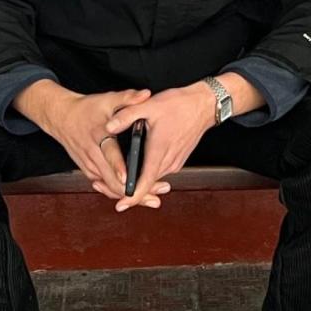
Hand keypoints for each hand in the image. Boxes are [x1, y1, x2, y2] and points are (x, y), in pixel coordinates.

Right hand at [21, 82, 155, 201]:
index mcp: (98, 136)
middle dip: (133, 190)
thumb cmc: (87, 109)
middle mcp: (92, 154)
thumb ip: (127, 98)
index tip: (128, 177)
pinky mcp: (88, 171)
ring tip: (152, 200)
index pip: (109, 153)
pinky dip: (120, 192)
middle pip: (111, 179)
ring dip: (129, 195)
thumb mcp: (107, 99)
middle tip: (155, 197)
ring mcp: (89, 165)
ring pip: (109, 187)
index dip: (118, 167)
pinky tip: (136, 197)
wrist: (62, 118)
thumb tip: (146, 94)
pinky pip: (105, 186)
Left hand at [105, 82, 217, 212]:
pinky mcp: (178, 159)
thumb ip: (126, 116)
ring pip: (154, 178)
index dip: (133, 197)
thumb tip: (108, 126)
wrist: (204, 105)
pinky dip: (149, 172)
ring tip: (119, 177)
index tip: (120, 205)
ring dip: (139, 180)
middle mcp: (169, 161)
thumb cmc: (179, 105)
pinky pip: (160, 171)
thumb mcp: (149, 105)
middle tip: (106, 186)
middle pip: (147, 184)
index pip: (145, 182)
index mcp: (159, 150)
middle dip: (129, 189)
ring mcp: (175, 162)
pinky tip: (139, 164)